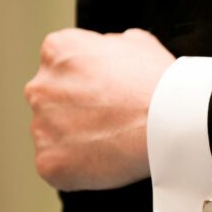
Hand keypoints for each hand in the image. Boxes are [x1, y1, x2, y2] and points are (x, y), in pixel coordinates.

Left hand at [24, 28, 174, 190]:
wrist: (171, 121)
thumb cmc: (158, 83)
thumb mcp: (139, 42)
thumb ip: (111, 45)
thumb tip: (110, 50)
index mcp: (58, 51)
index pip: (59, 66)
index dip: (85, 81)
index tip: (103, 92)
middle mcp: (41, 87)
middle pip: (52, 102)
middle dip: (76, 111)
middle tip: (110, 118)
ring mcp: (41, 127)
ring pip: (54, 136)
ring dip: (77, 140)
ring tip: (114, 140)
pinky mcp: (48, 162)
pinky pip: (58, 167)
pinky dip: (79, 168)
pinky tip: (106, 159)